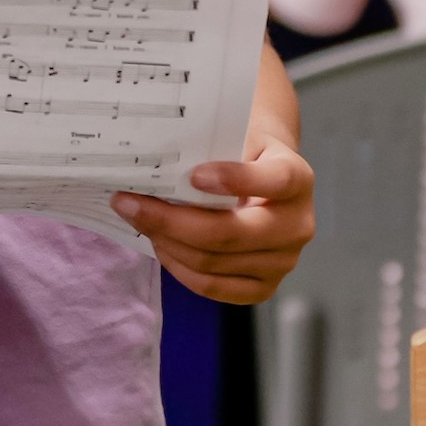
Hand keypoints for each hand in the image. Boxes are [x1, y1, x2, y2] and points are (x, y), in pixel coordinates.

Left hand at [116, 134, 317, 304]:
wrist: (267, 179)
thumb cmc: (243, 153)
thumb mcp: (237, 137)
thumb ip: (209, 146)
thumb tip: (151, 158)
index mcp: (297, 178)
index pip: (275, 181)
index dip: (235, 179)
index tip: (194, 175)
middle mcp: (297, 225)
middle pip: (230, 233)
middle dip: (170, 220)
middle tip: (127, 202)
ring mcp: (283, 262)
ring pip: (212, 262)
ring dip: (165, 241)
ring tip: (136, 218)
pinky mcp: (264, 288)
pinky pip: (212, 286)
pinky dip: (178, 266)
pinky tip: (159, 243)